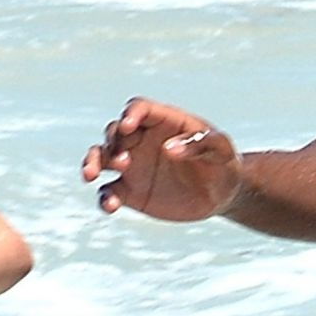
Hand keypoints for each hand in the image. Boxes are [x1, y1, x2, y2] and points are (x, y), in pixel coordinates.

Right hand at [81, 97, 242, 221]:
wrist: (222, 195)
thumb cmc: (224, 164)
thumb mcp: (223, 151)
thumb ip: (200, 144)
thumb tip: (169, 148)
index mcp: (163, 123)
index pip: (139, 109)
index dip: (130, 114)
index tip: (128, 127)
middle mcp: (141, 140)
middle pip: (113, 132)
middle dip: (111, 143)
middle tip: (123, 161)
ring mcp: (132, 166)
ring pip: (101, 158)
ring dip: (92, 163)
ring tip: (91, 176)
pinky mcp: (129, 192)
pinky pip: (108, 192)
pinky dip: (104, 198)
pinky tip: (110, 206)